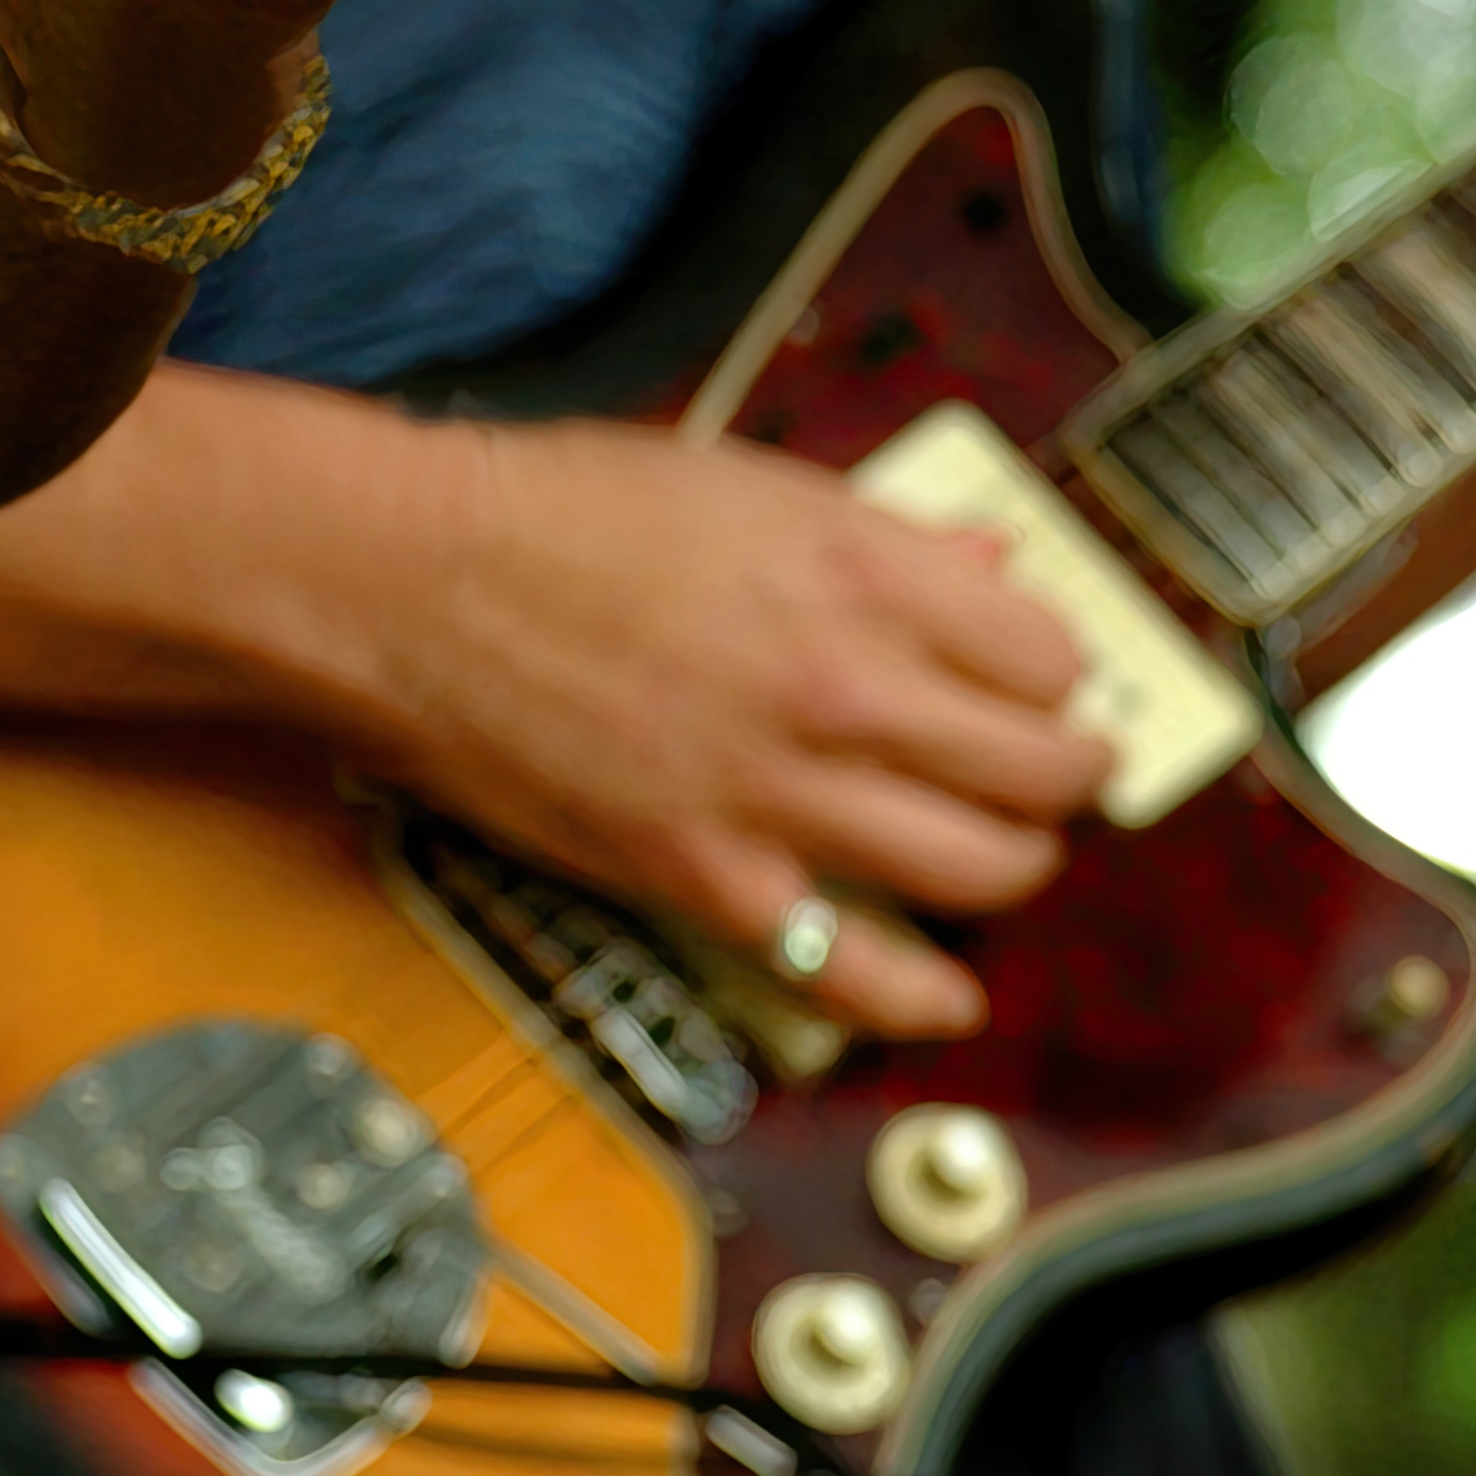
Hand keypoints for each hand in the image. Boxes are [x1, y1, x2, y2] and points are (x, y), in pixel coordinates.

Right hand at [364, 421, 1111, 1037]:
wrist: (407, 583)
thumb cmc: (553, 510)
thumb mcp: (741, 481)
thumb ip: (883, 530)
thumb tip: (990, 556)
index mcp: (861, 568)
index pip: (1047, 652)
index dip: (1055, 672)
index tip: (1036, 680)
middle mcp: (845, 684)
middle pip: (1045, 768)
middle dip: (1068, 775)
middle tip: (1054, 771)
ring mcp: (780, 791)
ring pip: (983, 868)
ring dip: (1016, 865)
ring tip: (1002, 850)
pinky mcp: (708, 876)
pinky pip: (853, 964)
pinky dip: (919, 994)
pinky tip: (946, 993)